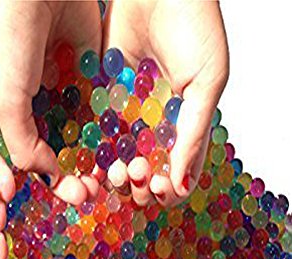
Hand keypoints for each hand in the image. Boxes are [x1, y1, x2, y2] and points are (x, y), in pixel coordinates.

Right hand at [0, 0, 101, 204]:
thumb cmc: (11, 37)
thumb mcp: (8, 100)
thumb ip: (24, 144)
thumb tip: (48, 176)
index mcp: (19, 113)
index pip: (39, 158)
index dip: (57, 180)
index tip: (77, 195)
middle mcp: (45, 103)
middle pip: (67, 147)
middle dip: (82, 171)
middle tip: (98, 189)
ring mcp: (70, 86)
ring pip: (89, 128)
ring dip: (101, 152)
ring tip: (118, 171)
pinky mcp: (95, 67)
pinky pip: (106, 99)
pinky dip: (115, 120)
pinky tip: (127, 141)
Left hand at [104, 0, 228, 206]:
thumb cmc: (194, 27)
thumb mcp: (206, 81)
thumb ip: (194, 133)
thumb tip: (182, 184)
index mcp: (182, 126)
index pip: (174, 174)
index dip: (165, 188)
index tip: (158, 184)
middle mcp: (152, 127)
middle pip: (141, 174)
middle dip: (137, 184)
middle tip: (135, 173)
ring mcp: (126, 116)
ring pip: (116, 160)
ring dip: (114, 175)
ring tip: (117, 170)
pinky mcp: (101, 101)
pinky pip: (95, 134)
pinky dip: (94, 152)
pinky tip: (94, 159)